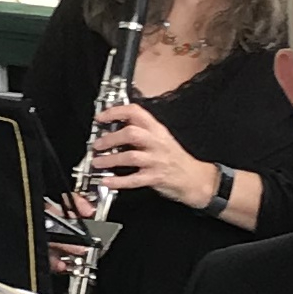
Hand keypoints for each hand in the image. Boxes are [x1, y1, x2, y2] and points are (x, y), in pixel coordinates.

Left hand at [86, 103, 215, 207]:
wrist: (195, 178)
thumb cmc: (176, 158)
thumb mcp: (161, 138)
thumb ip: (142, 131)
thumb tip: (117, 125)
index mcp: (157, 130)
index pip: (136, 112)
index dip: (116, 112)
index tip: (101, 117)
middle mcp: (157, 143)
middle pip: (131, 133)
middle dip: (110, 138)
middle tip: (97, 144)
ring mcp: (157, 161)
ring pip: (130, 156)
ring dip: (110, 159)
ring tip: (97, 162)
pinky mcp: (156, 178)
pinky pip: (134, 179)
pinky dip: (118, 181)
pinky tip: (107, 181)